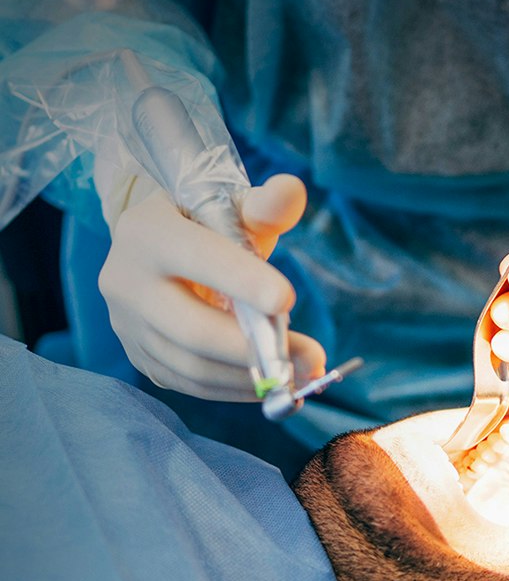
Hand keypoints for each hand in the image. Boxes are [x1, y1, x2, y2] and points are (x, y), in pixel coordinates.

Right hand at [98, 174, 325, 400]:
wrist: (158, 247)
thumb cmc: (205, 223)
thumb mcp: (234, 206)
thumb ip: (266, 204)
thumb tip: (291, 191)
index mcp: (146, 233)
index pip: (198, 260)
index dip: (243, 282)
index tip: (288, 301)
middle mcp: (125, 282)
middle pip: (193, 330)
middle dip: (257, 348)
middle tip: (311, 356)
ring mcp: (127, 326)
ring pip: (193, 367)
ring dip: (253, 377)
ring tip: (301, 372)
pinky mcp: (140, 357)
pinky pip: (190, 385)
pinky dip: (235, 390)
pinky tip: (272, 381)